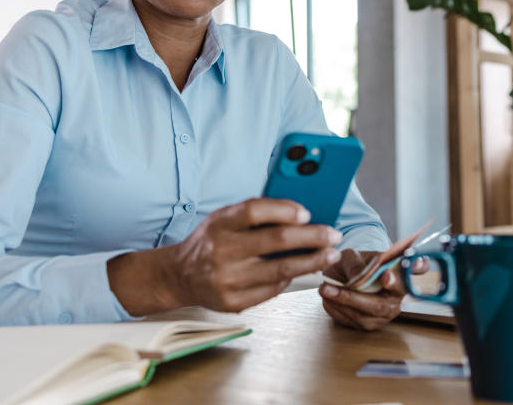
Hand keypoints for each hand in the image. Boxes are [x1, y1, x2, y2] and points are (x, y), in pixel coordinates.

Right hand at [108, 198, 340, 315]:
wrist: (179, 276)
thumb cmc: (211, 241)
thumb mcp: (224, 219)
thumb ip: (255, 214)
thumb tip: (301, 213)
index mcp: (219, 224)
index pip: (254, 211)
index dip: (283, 210)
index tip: (307, 212)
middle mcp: (221, 251)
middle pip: (275, 241)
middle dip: (312, 237)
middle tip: (334, 235)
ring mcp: (226, 280)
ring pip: (281, 270)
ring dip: (312, 261)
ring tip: (331, 255)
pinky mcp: (233, 303)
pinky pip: (272, 290)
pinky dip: (291, 279)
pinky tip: (303, 271)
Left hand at [317, 249, 427, 330]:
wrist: (350, 275)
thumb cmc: (357, 263)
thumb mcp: (353, 256)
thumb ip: (355, 264)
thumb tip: (357, 276)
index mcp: (401, 273)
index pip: (416, 271)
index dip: (407, 274)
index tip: (387, 274)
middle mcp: (397, 297)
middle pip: (381, 305)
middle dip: (355, 298)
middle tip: (333, 287)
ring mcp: (384, 314)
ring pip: (364, 317)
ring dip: (341, 304)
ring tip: (324, 290)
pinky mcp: (370, 323)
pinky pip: (353, 322)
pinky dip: (337, 311)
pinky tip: (327, 299)